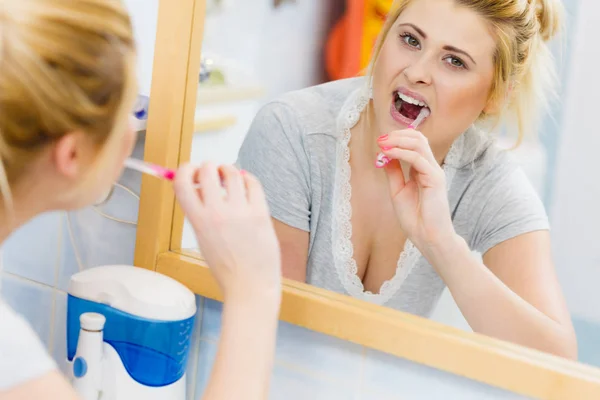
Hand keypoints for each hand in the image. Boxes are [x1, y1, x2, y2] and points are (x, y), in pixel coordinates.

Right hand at [174, 163, 281, 303]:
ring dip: (228, 170)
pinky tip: (246, 183)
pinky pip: (253, 183)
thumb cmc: (227, 268)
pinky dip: (248, 178)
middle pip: (207, 171)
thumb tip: (198, 188)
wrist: (250, 286)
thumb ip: (200, 214)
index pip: (182, 182)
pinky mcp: (261, 213)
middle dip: (208, 167)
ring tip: (229, 176)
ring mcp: (241, 212)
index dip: (184, 170)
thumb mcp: (203, 240)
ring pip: (232, 173)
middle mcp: (218, 213)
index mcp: (198, 221)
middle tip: (211, 172)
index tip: (190, 169)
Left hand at [377, 129, 455, 249]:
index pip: (414, 143)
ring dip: (398, 140)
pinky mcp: (435, 179)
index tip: (380, 142)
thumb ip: (393, 172)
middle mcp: (429, 167)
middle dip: (397, 135)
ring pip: (419, 144)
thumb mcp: (397, 191)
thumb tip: (384, 155)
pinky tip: (389, 153)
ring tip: (382, 144)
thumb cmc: (415, 218)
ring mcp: (434, 172)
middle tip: (380, 139)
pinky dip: (401, 153)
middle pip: (418, 138)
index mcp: (422, 169)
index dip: (397, 138)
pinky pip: (418, 159)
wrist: (427, 237)